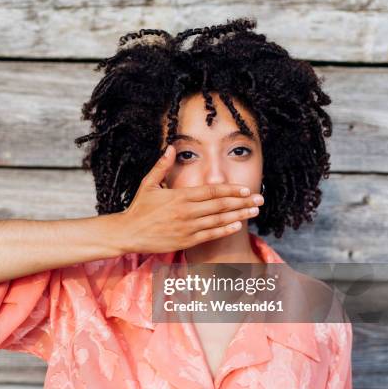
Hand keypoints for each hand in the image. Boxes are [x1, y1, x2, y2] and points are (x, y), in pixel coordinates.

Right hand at [114, 144, 263, 253]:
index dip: (230, 190)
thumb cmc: (138, 208)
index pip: (211, 191)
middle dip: (242, 201)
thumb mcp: (148, 183)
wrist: (127, 233)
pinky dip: (225, 230)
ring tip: (254, 211)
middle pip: (220, 205)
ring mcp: (187, 227)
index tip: (245, 189)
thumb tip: (171, 147)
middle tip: (260, 199)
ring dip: (239, 215)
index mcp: (180, 196)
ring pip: (219, 220)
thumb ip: (162, 166)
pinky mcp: (186, 241)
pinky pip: (210, 235)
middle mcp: (187, 211)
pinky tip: (238, 225)